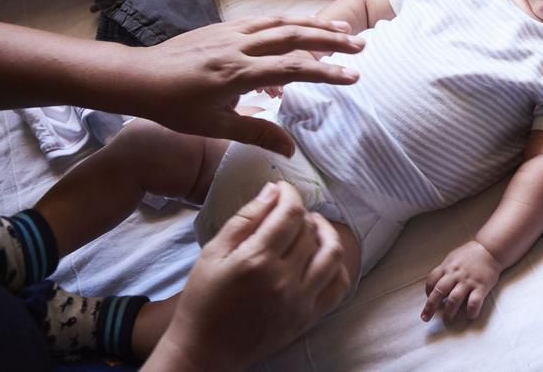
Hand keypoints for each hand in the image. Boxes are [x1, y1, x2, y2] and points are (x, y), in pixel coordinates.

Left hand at [123, 16, 364, 154]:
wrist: (139, 76)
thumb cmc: (174, 106)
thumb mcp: (216, 127)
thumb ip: (257, 132)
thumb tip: (291, 149)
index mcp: (237, 73)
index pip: (291, 69)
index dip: (325, 72)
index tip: (353, 77)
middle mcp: (238, 46)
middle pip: (293, 36)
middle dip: (330, 40)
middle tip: (360, 45)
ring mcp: (231, 32)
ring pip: (281, 23)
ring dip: (314, 25)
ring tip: (341, 31)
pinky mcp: (225, 27)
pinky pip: (264, 22)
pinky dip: (288, 24)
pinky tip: (300, 32)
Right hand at [145, 182, 350, 370]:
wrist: (205, 351)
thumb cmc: (203, 300)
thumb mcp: (213, 253)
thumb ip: (245, 219)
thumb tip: (273, 191)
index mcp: (257, 260)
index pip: (290, 214)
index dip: (290, 195)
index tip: (283, 190)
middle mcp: (284, 279)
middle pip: (310, 231)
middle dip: (302, 213)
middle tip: (289, 212)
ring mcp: (301, 300)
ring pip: (332, 254)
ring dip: (327, 234)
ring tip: (312, 228)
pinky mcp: (309, 318)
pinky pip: (338, 285)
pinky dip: (337, 265)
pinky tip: (323, 256)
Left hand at [421, 240, 502, 323]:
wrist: (490, 249)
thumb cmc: (471, 254)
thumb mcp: (453, 258)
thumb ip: (445, 270)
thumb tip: (437, 284)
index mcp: (447, 267)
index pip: (432, 280)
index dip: (428, 291)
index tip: (429, 299)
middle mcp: (455, 274)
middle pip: (439, 291)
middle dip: (430, 307)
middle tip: (425, 318)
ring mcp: (468, 281)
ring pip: (454, 299)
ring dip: (449, 311)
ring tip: (447, 320)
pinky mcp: (481, 286)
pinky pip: (474, 302)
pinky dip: (471, 311)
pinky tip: (470, 316)